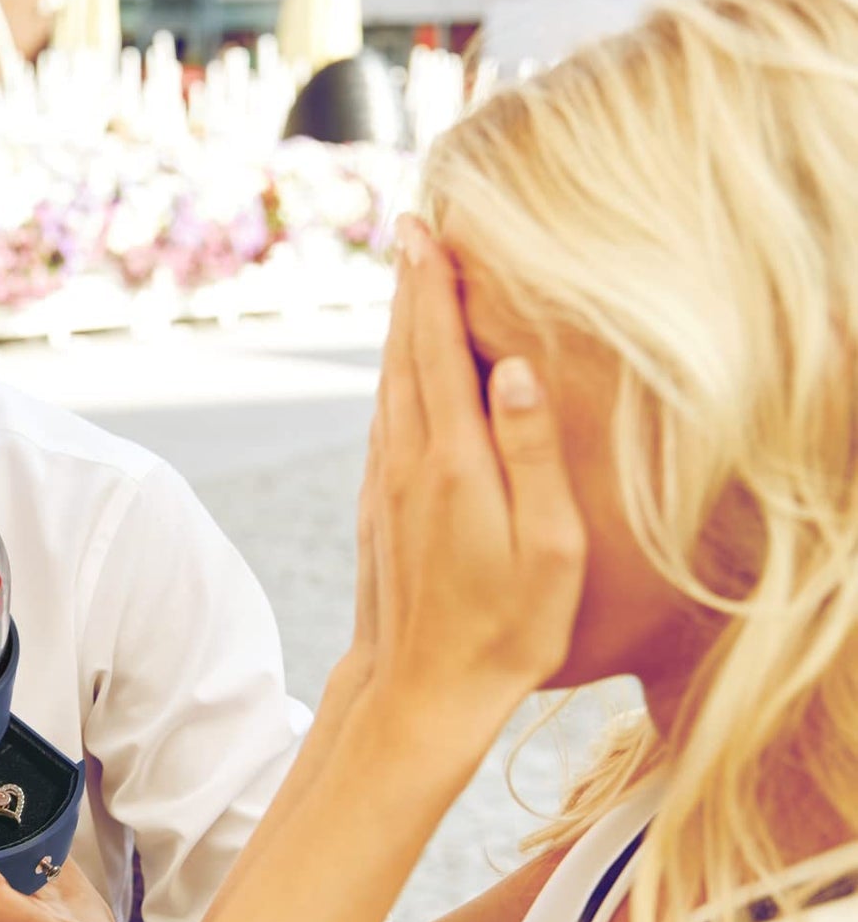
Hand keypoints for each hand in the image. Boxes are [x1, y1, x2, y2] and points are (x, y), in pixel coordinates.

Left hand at [351, 216, 584, 709]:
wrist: (420, 692)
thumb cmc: (505, 628)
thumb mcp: (547, 548)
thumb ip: (533, 453)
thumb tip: (518, 367)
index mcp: (453, 462)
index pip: (438, 351)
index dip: (432, 287)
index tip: (425, 229)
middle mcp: (406, 462)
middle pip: (404, 356)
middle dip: (409, 290)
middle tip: (410, 230)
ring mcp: (383, 485)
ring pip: (387, 386)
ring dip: (397, 330)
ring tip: (407, 281)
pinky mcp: (375, 508)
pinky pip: (383, 422)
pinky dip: (392, 379)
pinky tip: (401, 371)